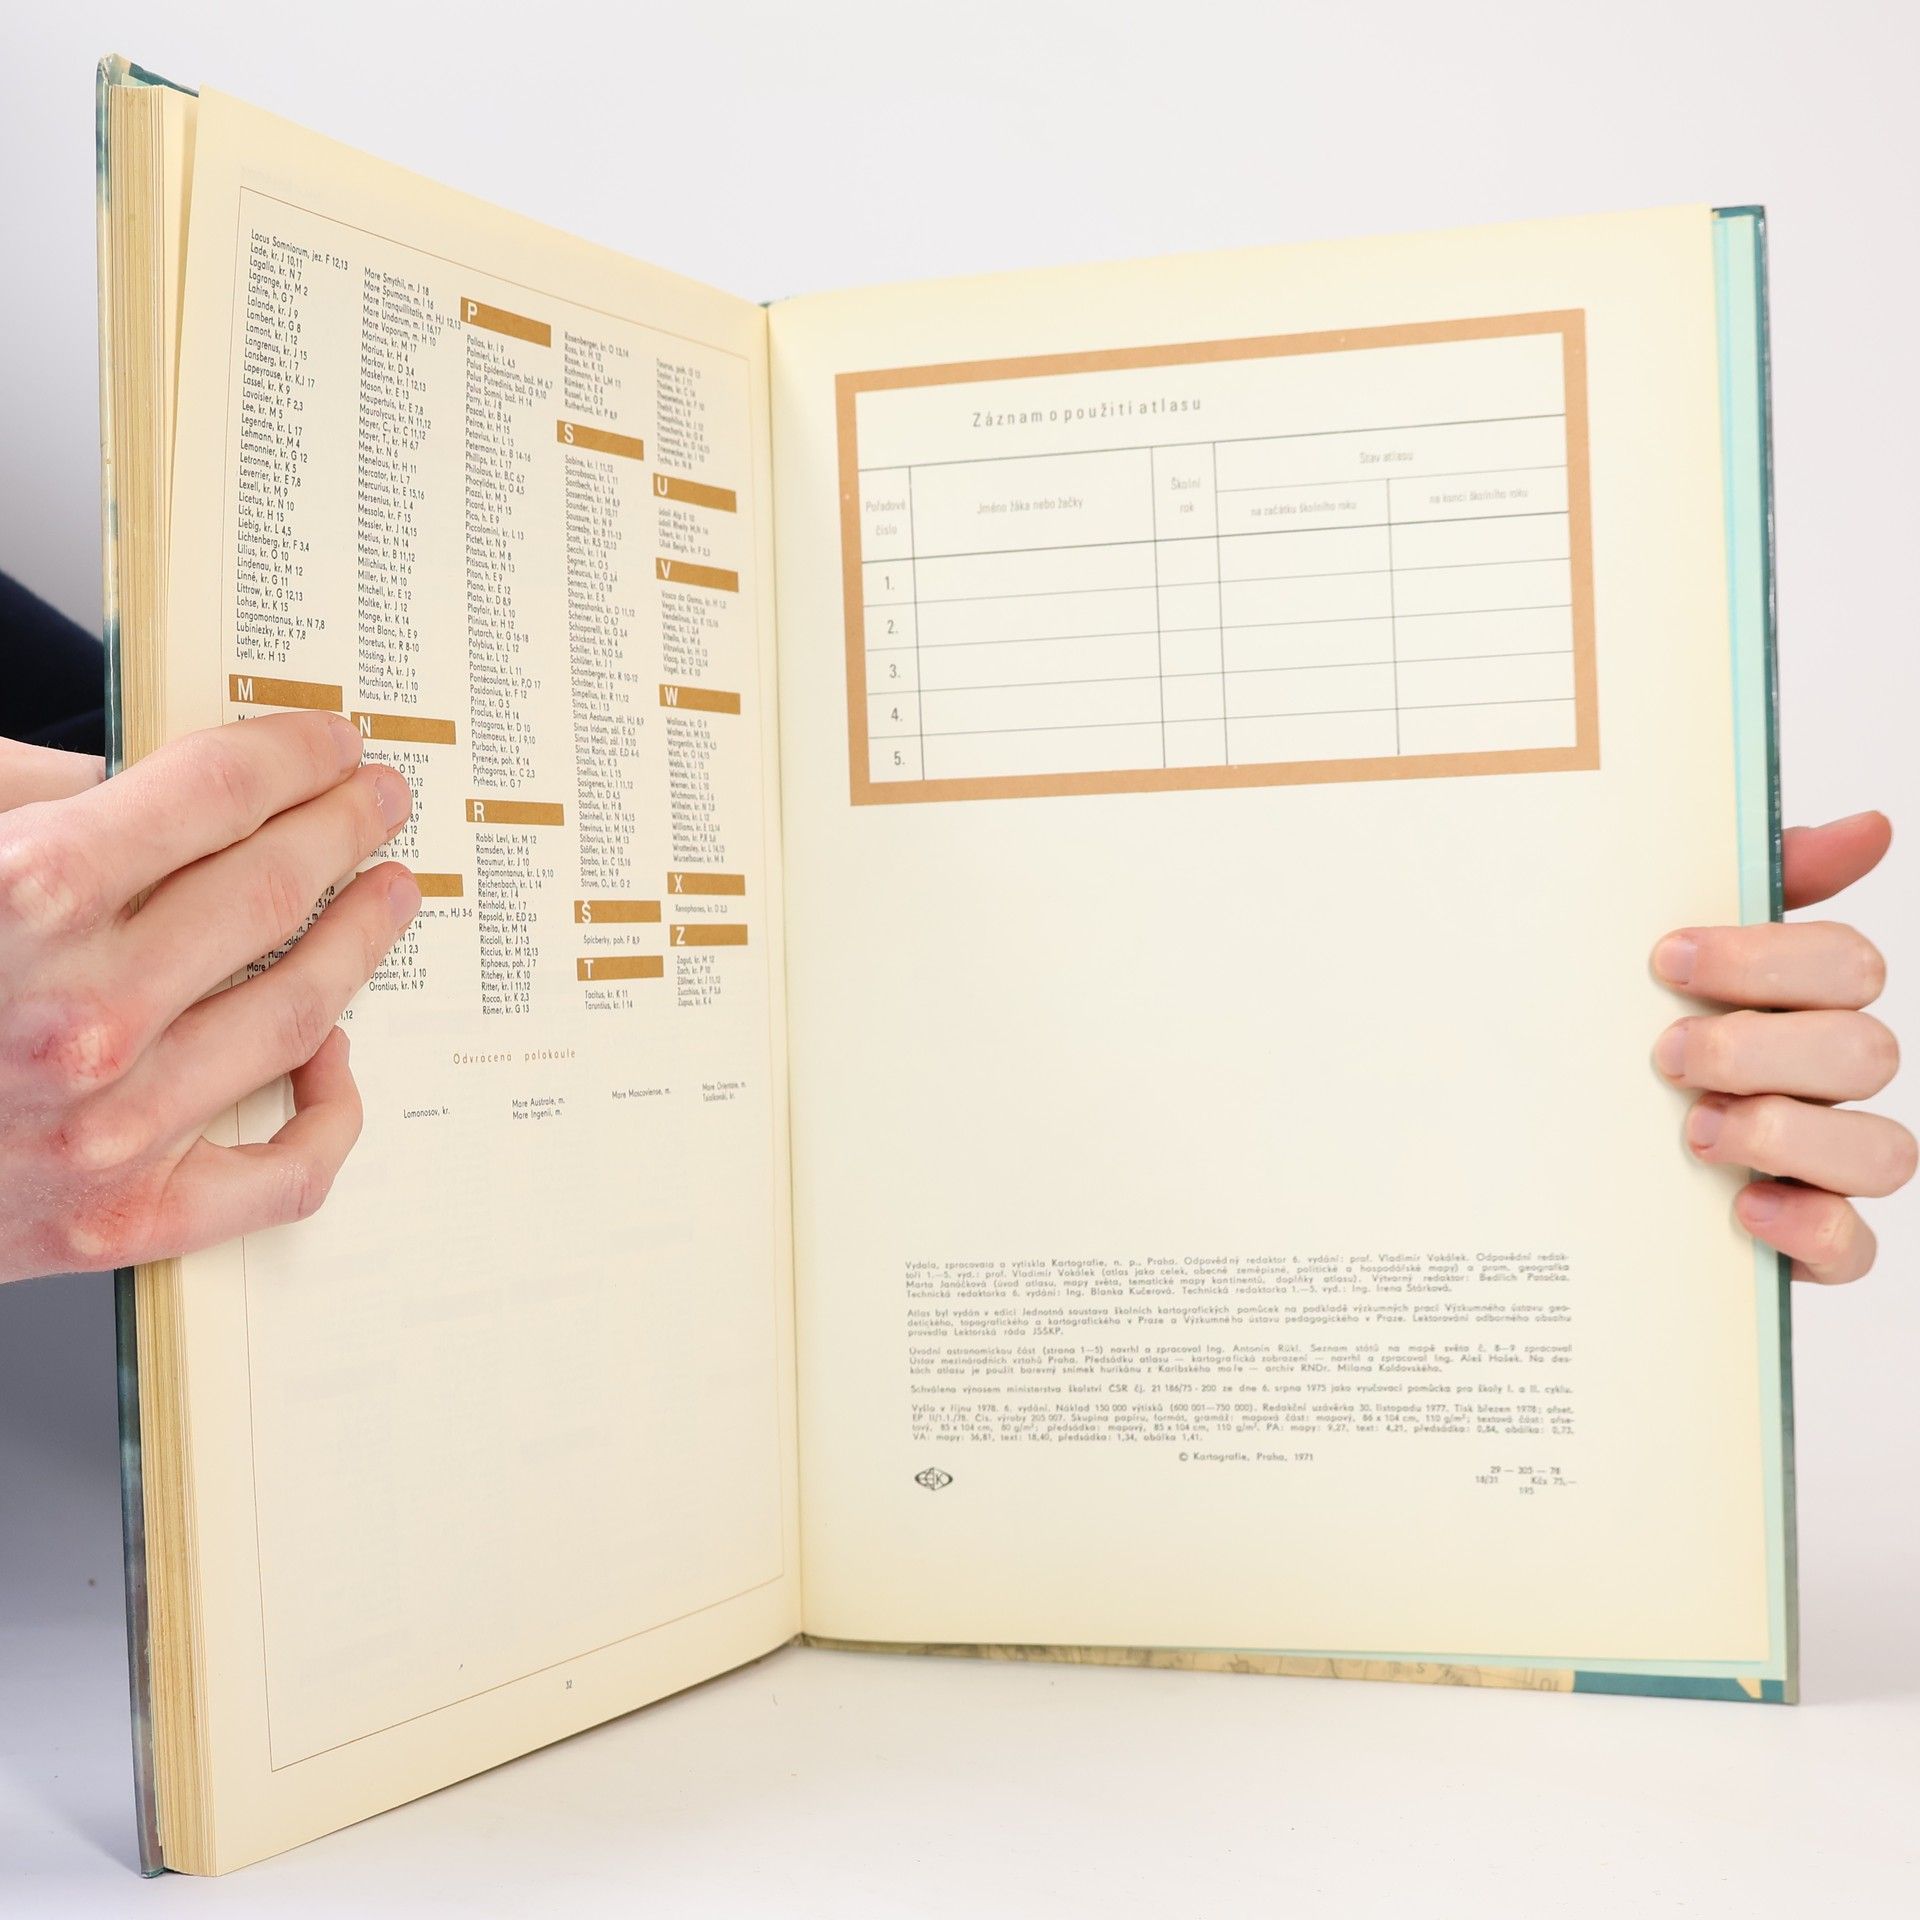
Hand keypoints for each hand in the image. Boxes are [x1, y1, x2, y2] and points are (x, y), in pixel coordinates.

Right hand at [0, 718, 418, 1282]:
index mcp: (20, 895)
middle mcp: (81, 1016)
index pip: (216, 793)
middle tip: (381, 801)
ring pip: (301, 1010)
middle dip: (344, 827)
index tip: (331, 743)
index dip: (292, 756)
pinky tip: (335, 1055)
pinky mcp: (121, 1223)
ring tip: (388, 899)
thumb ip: (33, 798)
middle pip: (273, 888)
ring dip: (362, 941)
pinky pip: (284, 1173)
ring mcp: (111, 1129)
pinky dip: (331, 1112)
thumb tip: (159, 788)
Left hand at [1653, 812, 1913, 1283]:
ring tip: (1696, 1132)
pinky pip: (1856, 1247)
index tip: (1666, 957)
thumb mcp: (1668, 959)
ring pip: (1884, 1151)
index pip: (1846, 964)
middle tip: (1668, 1054)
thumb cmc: (1633, 1032)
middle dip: (1761, 1048)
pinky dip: (1809, 1227)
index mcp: (1805, 1004)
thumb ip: (1756, 886)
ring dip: (1787, 1135)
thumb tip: (1871, 826)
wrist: (1558, 1149)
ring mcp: (1828, 1165)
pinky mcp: (1809, 1242)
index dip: (1764, 959)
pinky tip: (1743, 1207)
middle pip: (1864, 1051)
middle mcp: (1829, 1083)